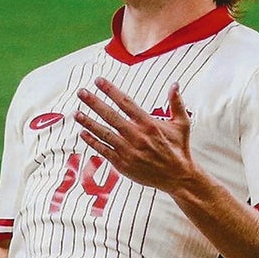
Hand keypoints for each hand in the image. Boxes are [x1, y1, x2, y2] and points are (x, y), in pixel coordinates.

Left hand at [75, 79, 195, 192]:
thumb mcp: (182, 124)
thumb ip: (176, 103)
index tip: (98, 81)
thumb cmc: (179, 148)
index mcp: (149, 124)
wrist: (178, 177)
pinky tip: (83, 133)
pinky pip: (104, 151)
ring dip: (89, 122)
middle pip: (111, 116)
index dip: (110, 90)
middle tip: (81, 92)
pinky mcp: (123, 164)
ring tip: (76, 113)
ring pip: (104, 133)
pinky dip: (92, 142)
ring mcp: (128, 151)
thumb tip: (175, 84)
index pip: (125, 103)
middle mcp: (137, 136)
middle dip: (94, 103)